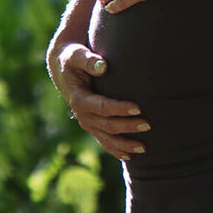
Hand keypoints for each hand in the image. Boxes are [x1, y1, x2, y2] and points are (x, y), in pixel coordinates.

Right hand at [51, 42, 148, 159]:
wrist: (64, 69)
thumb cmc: (73, 59)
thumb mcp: (77, 55)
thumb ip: (89, 60)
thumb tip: (103, 65)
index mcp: (78, 99)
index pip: (101, 106)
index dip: (119, 109)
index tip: (138, 107)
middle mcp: (82, 115)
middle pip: (107, 125)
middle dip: (128, 126)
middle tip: (148, 124)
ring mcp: (87, 123)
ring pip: (107, 139)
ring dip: (125, 144)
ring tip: (144, 147)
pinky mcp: (92, 126)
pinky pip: (104, 142)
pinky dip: (116, 150)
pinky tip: (130, 157)